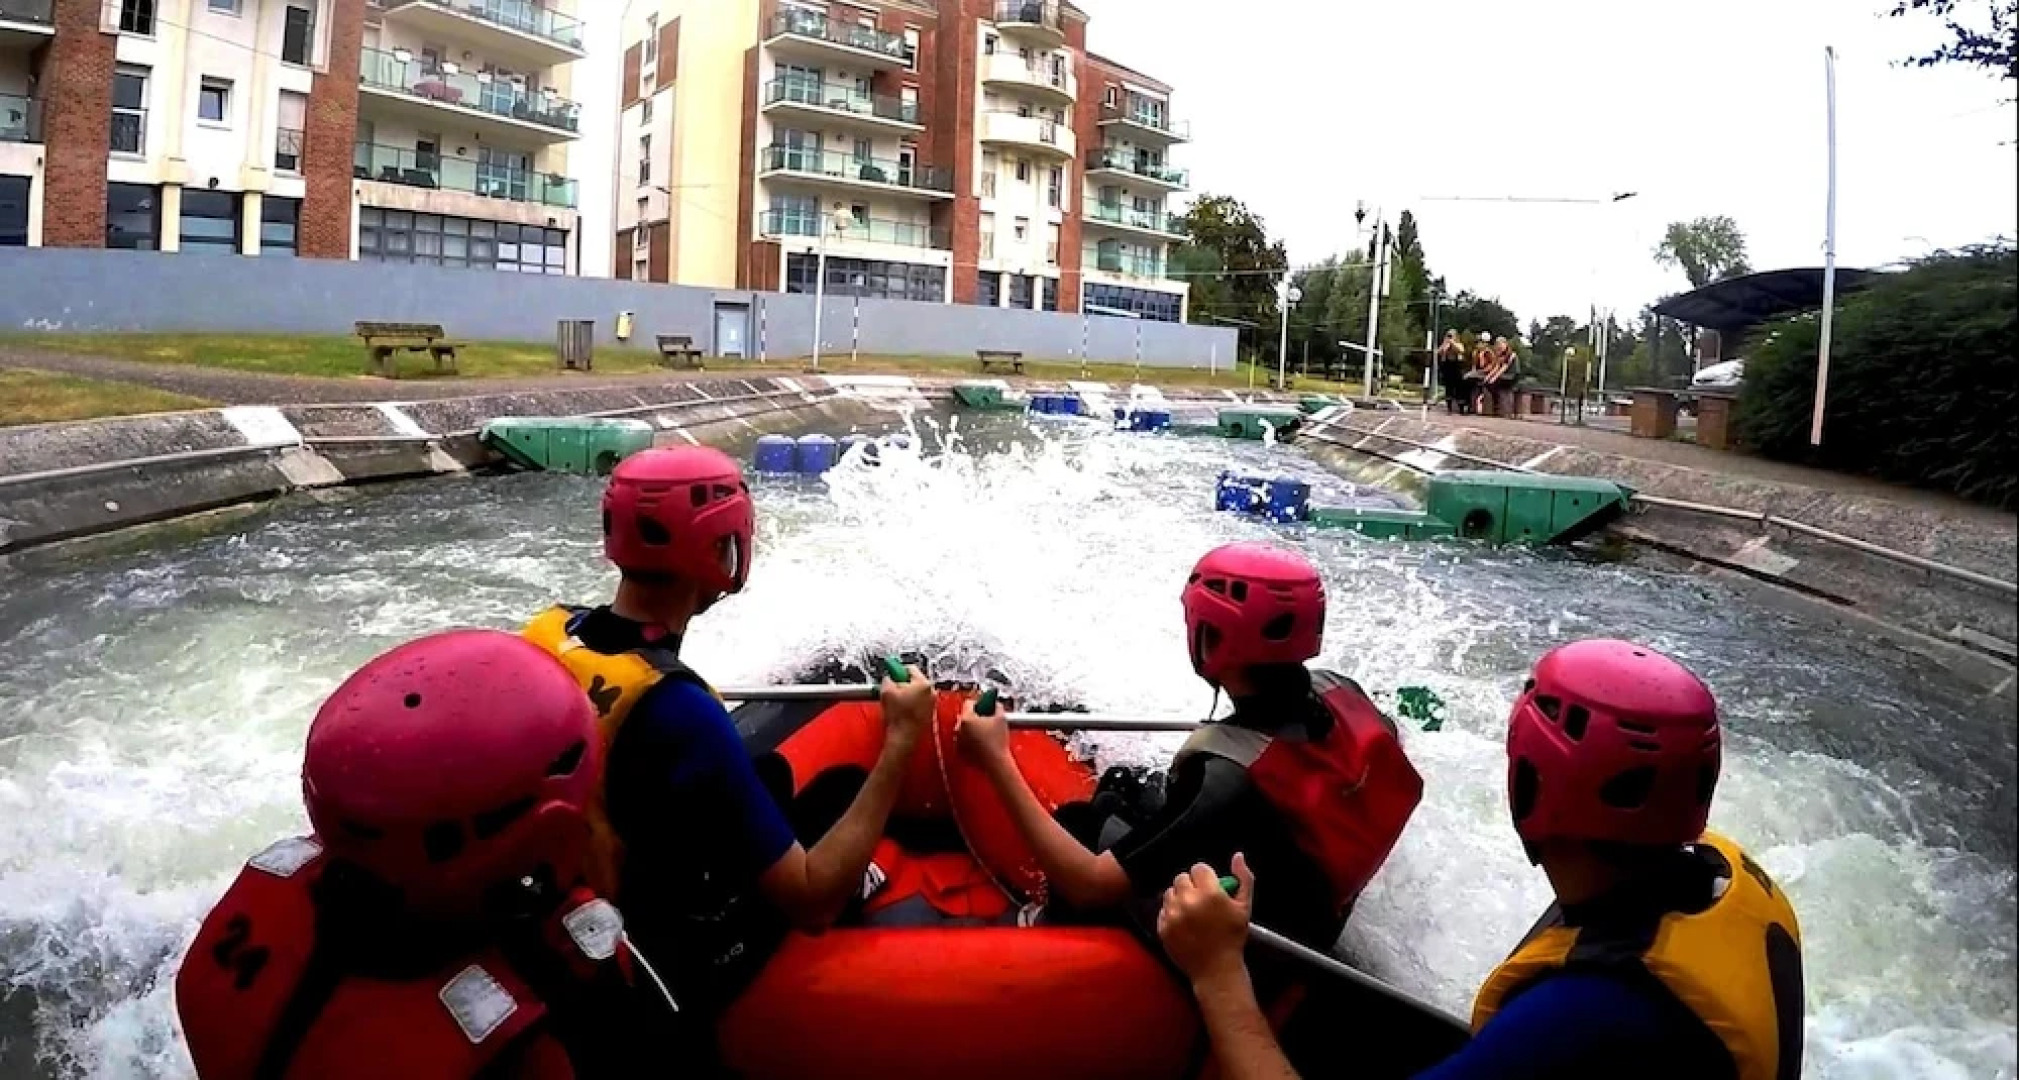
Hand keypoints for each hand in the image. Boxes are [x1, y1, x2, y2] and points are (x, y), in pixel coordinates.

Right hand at [878, 665, 933, 746]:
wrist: (904, 737)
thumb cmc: (898, 716)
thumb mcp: (886, 691)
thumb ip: (887, 679)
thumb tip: (889, 677)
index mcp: (923, 684)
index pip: (910, 668)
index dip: (897, 670)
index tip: (891, 675)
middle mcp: (931, 692)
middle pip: (914, 680)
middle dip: (902, 684)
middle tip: (892, 690)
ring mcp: (932, 703)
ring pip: (916, 691)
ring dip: (906, 694)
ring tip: (896, 702)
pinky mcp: (929, 713)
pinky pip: (919, 702)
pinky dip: (911, 703)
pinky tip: (902, 710)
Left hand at [955, 696, 1010, 765]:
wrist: (996, 762)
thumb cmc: (998, 741)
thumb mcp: (1002, 718)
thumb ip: (997, 706)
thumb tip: (995, 704)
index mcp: (966, 719)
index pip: (969, 703)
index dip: (979, 703)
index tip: (985, 706)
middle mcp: (959, 729)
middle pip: (965, 716)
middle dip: (975, 716)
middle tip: (987, 720)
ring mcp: (958, 740)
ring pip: (964, 728)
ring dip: (972, 728)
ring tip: (985, 732)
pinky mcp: (960, 750)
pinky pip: (963, 740)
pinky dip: (970, 739)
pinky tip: (981, 742)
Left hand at [1157, 853, 1253, 983]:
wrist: (1216, 969)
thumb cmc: (1233, 937)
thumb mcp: (1244, 907)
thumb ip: (1243, 878)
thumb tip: (1238, 856)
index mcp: (1209, 893)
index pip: (1198, 868)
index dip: (1205, 877)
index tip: (1210, 888)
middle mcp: (1188, 901)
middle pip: (1181, 878)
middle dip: (1191, 886)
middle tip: (1201, 900)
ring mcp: (1173, 915)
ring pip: (1170, 892)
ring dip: (1179, 898)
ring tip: (1192, 912)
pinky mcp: (1163, 927)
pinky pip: (1163, 910)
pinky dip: (1171, 913)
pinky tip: (1184, 924)